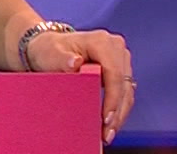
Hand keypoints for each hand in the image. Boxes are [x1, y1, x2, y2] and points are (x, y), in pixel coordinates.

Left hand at [27, 27, 134, 144]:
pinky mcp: (121, 70)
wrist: (50, 48)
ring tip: (107, 134)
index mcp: (101, 41)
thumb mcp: (50, 54)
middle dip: (116, 111)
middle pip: (123, 84)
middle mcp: (115, 47)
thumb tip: (75, 63)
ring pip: (127, 91)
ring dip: (119, 114)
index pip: (114, 72)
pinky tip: (109, 125)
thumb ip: (61, 58)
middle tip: (106, 134)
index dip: (112, 97)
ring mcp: (120, 59)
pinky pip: (124, 93)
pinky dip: (118, 110)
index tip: (105, 118)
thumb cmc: (50, 50)